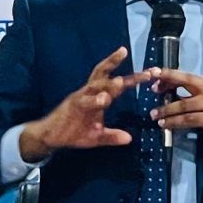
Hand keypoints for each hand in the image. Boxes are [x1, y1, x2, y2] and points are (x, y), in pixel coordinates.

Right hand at [18, 47, 145, 160]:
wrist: (51, 136)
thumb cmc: (74, 132)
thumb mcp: (97, 137)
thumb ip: (112, 136)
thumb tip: (129, 139)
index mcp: (98, 96)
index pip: (117, 82)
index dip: (133, 77)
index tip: (151, 73)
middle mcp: (90, 91)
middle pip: (104, 72)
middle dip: (117, 64)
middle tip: (136, 63)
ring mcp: (81, 97)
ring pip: (94, 84)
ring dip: (108, 82)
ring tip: (120, 82)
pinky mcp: (72, 105)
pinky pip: (84, 101)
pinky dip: (94, 100)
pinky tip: (103, 99)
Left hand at [148, 69, 202, 153]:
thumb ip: (186, 93)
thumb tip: (162, 88)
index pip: (185, 75)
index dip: (168, 73)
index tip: (153, 73)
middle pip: (185, 83)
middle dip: (167, 84)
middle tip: (152, 90)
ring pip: (184, 105)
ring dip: (167, 110)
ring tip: (155, 115)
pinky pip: (189, 120)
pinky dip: (175, 122)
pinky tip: (166, 125)